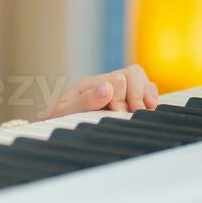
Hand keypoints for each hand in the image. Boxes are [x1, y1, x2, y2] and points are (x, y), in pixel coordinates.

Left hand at [38, 65, 158, 119]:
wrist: (50, 128)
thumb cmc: (56, 121)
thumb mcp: (63, 112)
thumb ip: (84, 100)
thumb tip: (108, 87)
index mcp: (91, 84)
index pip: (118, 77)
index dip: (122, 95)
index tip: (118, 112)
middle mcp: (106, 84)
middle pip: (133, 74)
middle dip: (137, 94)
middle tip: (134, 112)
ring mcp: (116, 93)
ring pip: (141, 81)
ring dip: (148, 94)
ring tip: (147, 109)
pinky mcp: (124, 103)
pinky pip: (144, 93)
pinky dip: (151, 98)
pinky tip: (151, 110)